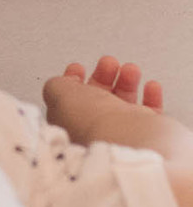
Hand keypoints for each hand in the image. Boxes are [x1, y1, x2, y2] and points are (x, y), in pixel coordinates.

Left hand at [43, 54, 165, 145]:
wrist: (130, 142)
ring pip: (124, 103)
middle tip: (108, 64)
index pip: (68, 104)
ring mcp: (121, 134)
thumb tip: (63, 83)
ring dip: (126, 81)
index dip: (72, 83)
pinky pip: (150, 113)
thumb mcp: (61, 95)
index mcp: (70, 126)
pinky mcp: (147, 134)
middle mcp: (95, 132)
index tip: (79, 69)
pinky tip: (150, 86)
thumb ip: (57, 86)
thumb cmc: (95, 124)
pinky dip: (150, 96)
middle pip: (98, 100)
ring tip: (129, 70)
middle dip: (102, 77)